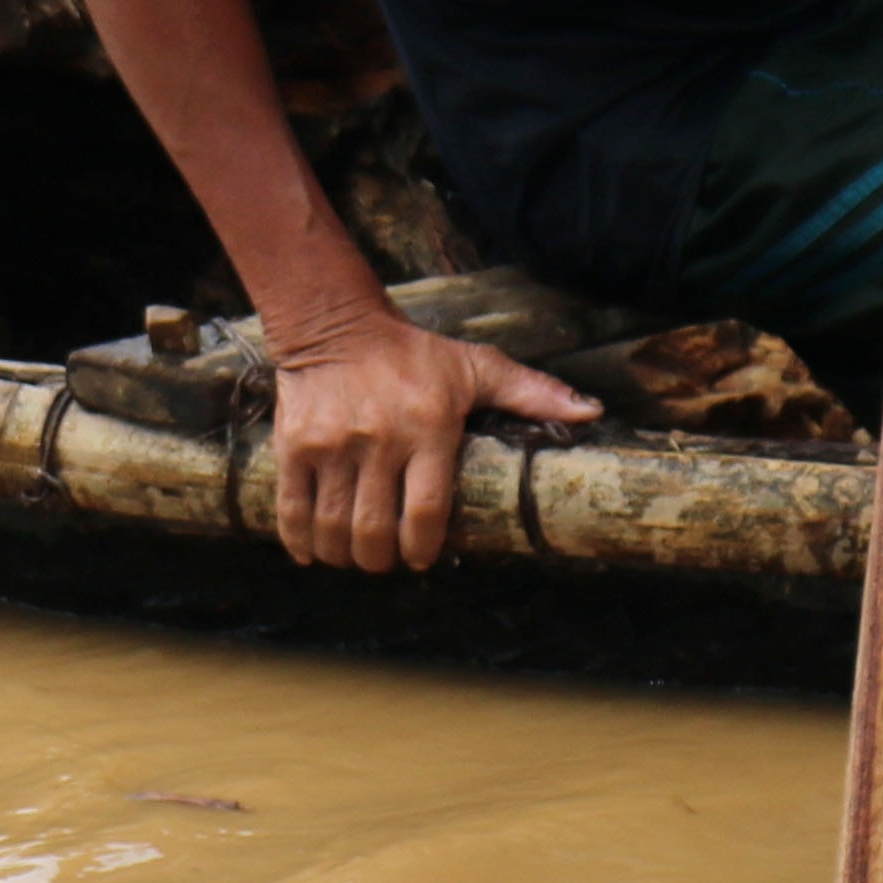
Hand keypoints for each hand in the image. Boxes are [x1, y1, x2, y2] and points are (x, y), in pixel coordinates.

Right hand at [263, 305, 596, 571]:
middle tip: (386, 558)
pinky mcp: (294, 447)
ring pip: (334, 528)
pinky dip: (300, 542)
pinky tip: (312, 551)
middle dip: (381, 559)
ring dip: (344, 556)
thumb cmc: (413, 354)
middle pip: (375, 530)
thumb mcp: (476, 367)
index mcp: (428, 428)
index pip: (426, 512)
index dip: (423, 548)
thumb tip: (591, 413)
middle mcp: (378, 441)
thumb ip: (532, 394)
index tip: (422, 558)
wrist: (334, 324)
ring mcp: (331, 446)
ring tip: (354, 555)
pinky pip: (292, 510)